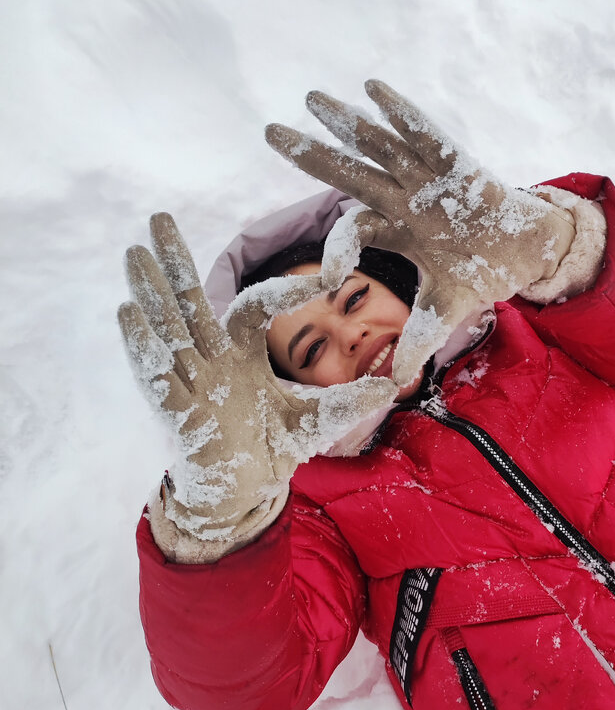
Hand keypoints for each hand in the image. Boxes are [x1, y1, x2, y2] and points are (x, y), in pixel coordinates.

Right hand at [118, 213, 397, 559]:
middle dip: (173, 261)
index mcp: (241, 353)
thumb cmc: (273, 449)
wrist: (247, 493)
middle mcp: (211, 359)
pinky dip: (141, 345)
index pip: (257, 306)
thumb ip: (348, 401)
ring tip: (133, 251)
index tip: (330, 274)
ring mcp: (190, 382)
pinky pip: (155, 375)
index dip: (285, 290)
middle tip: (159, 216)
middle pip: (190, 301)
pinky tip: (128, 312)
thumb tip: (392, 385)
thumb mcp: (317, 421)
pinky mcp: (177, 411)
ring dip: (149, 291)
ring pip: (166, 328)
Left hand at [265, 81, 575, 386]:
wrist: (528, 252)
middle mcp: (402, 198)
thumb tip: (395, 384)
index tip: (328, 282)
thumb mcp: (443, 313)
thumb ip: (417, 340)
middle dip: (310, 152)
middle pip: (348, 172)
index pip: (352, 229)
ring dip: (346, 121)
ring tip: (311, 98)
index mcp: (394, 229)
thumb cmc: (479, 274)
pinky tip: (373, 89)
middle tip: (270, 131)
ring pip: (379, 145)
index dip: (337, 250)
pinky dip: (402, 113)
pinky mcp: (457, 165)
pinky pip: (426, 135)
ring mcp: (427, 178)